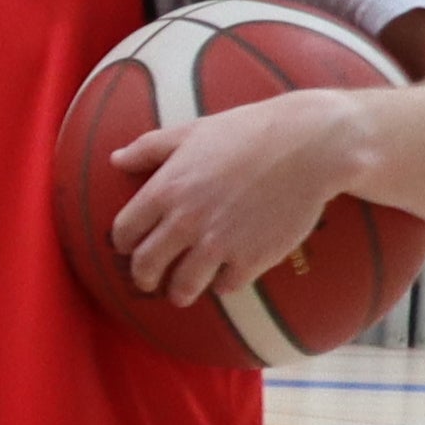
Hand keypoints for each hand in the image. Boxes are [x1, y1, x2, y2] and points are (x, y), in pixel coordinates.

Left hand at [103, 91, 376, 305]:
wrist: (309, 146)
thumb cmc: (248, 132)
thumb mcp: (191, 132)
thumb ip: (149, 148)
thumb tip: (115, 159)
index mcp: (164, 190)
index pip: (124, 232)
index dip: (124, 243)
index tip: (129, 247)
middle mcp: (185, 222)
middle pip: (146, 266)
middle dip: (144, 278)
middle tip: (149, 281)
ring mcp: (218, 244)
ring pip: (183, 287)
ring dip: (179, 292)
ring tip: (182, 292)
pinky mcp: (251, 259)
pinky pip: (225, 286)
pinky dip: (223, 284)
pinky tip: (226, 276)